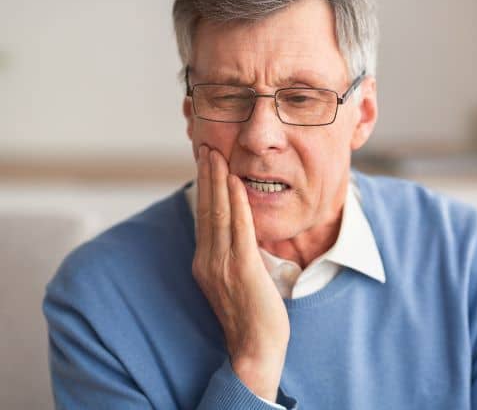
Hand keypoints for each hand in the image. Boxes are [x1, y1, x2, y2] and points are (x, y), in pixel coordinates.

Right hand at [191, 146, 289, 401]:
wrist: (255, 347)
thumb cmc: (250, 314)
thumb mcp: (234, 279)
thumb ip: (232, 254)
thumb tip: (238, 231)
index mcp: (204, 262)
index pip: (204, 216)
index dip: (204, 188)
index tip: (205, 163)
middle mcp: (208, 260)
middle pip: (207, 210)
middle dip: (206, 176)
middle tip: (206, 147)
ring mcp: (222, 265)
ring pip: (219, 214)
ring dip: (218, 182)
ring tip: (216, 155)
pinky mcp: (242, 269)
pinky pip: (238, 229)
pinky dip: (236, 203)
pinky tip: (237, 183)